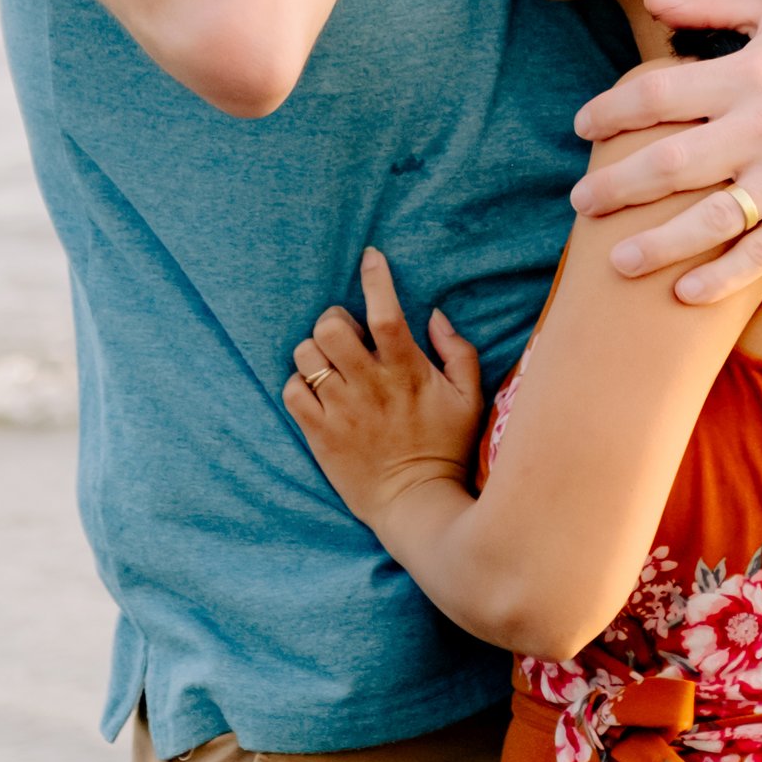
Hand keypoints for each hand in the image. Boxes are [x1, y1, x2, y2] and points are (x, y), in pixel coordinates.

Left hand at [283, 247, 483, 522]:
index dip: (375, 279)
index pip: (385, 314)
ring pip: (306, 355)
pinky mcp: (320, 435)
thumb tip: (435, 315)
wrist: (415, 504)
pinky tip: (318, 391)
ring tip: (330, 364)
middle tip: (346, 334)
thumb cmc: (446, 447)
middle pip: (331, 328)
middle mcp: (369, 387)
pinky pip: (292, 392)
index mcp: (406, 372)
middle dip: (334, 319)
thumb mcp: (469, 397)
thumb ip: (458, 351)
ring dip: (315, 351)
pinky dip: (300, 384)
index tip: (371, 257)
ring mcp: (341, 411)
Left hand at [568, 0, 761, 302]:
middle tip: (580, 200)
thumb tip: (653, 3)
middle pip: (672, 163)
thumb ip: (711, 7)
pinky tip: (683, 293)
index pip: (658, 94)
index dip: (612, 111)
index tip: (584, 127)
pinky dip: (723, 277)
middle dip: (618, 185)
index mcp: (748, 74)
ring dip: (658, 244)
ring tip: (616, 261)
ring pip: (711, 220)